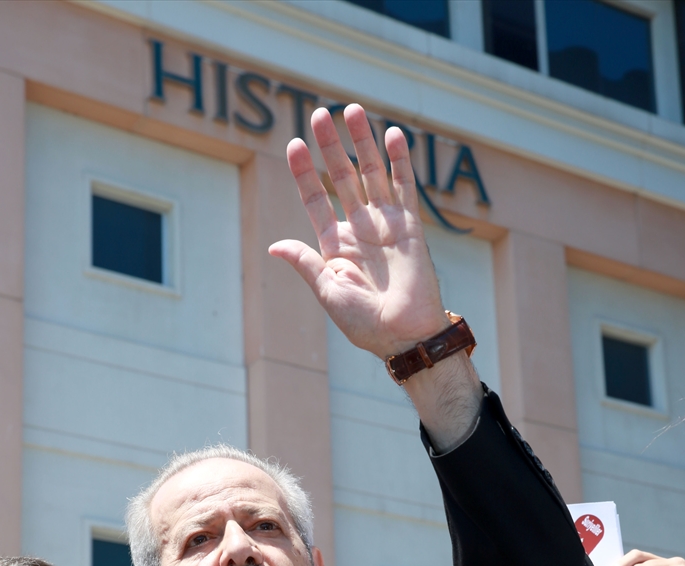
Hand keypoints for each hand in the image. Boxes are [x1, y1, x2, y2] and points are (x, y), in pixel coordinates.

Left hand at [270, 105, 481, 450]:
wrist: (404, 336)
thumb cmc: (364, 324)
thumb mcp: (327, 292)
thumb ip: (305, 263)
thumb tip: (274, 244)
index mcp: (335, 247)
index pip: (316, 199)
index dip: (304, 173)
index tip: (294, 146)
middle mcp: (359, 230)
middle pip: (342, 178)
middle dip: (331, 146)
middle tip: (320, 114)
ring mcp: (385, 225)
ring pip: (372, 174)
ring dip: (363, 143)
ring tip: (352, 110)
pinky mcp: (411, 227)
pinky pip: (405, 188)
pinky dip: (399, 161)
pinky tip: (392, 134)